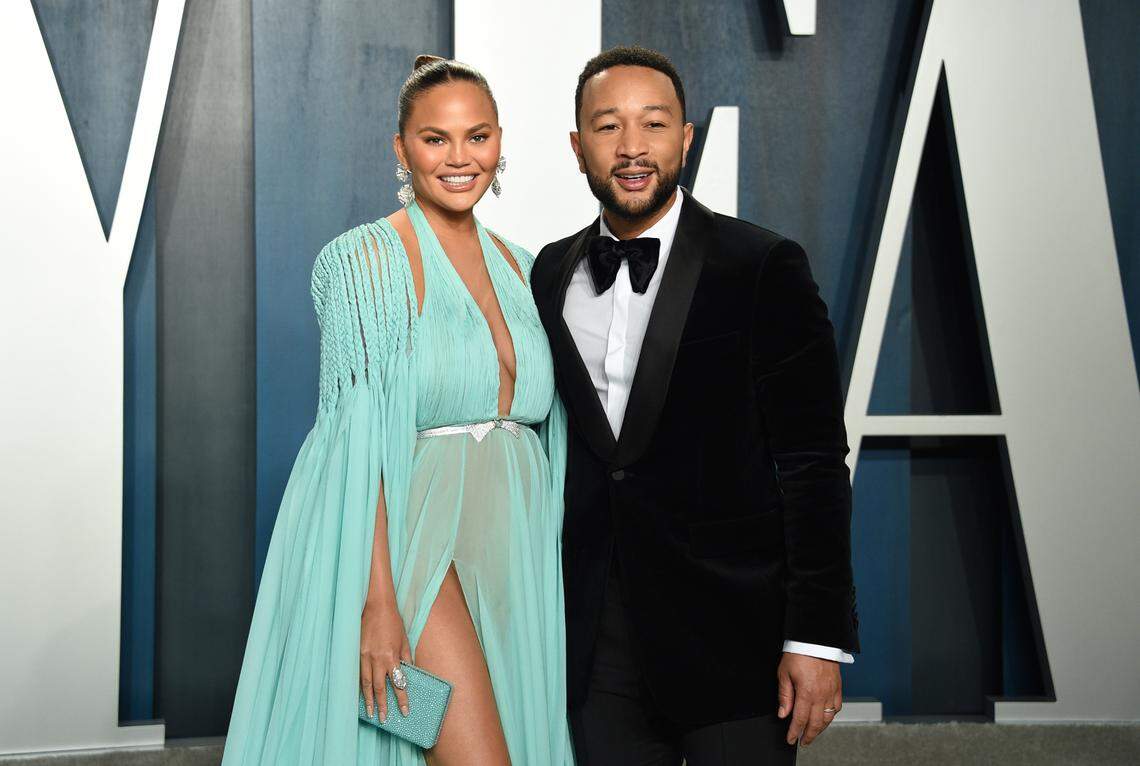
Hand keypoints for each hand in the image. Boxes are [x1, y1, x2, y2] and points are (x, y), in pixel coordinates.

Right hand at [360, 598, 411, 722]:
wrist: (376, 606)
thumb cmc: (393, 622)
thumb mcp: (404, 640)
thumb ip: (406, 658)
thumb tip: (409, 674)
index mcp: (392, 657)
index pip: (398, 684)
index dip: (401, 699)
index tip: (404, 711)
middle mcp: (377, 659)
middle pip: (380, 688)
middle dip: (382, 705)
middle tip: (384, 719)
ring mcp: (364, 657)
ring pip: (366, 684)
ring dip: (368, 700)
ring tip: (370, 713)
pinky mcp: (356, 652)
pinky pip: (358, 674)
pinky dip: (360, 686)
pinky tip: (361, 694)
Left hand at [776, 653, 841, 745]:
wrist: (816, 638)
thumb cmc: (799, 653)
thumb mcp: (784, 673)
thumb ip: (784, 695)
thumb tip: (783, 713)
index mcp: (806, 692)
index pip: (800, 719)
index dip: (795, 732)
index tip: (791, 739)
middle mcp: (821, 695)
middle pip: (816, 723)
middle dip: (809, 735)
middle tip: (803, 742)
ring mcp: (831, 691)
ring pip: (828, 717)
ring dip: (820, 728)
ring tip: (813, 732)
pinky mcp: (838, 686)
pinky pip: (837, 706)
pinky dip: (831, 715)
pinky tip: (826, 717)